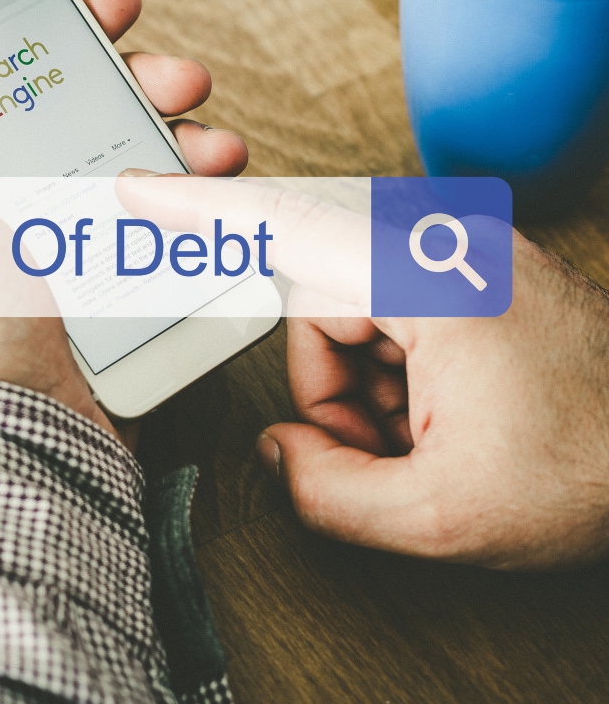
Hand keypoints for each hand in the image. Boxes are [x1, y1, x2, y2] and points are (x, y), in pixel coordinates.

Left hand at [0, 0, 246, 443]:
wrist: (20, 439)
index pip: (12, 84)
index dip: (61, 39)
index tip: (105, 13)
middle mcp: (14, 207)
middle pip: (87, 116)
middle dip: (140, 82)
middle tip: (178, 75)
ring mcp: (69, 246)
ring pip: (134, 164)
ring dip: (181, 138)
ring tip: (215, 142)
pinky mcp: (114, 285)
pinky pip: (159, 225)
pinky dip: (193, 201)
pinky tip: (216, 191)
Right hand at [117, 176, 608, 567]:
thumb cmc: (598, 467)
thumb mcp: (442, 515)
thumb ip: (325, 491)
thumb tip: (276, 452)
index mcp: (432, 277)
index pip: (287, 226)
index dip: (200, 210)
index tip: (141, 188)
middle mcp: (444, 246)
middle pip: (316, 306)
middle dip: (331, 392)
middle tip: (382, 452)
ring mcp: (462, 258)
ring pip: (350, 322)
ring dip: (366, 395)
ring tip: (429, 444)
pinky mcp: (471, 278)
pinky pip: (391, 322)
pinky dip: (396, 382)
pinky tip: (443, 423)